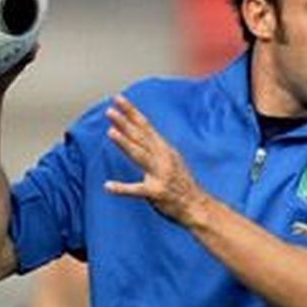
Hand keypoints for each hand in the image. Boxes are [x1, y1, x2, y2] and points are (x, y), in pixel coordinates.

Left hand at [104, 93, 205, 225]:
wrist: (197, 206)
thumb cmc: (181, 184)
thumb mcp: (171, 160)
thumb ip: (155, 148)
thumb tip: (139, 135)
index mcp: (164, 149)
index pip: (145, 126)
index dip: (132, 112)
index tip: (118, 99)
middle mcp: (163, 158)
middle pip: (141, 137)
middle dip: (125, 123)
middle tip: (110, 110)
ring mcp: (160, 175)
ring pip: (140, 156)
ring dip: (125, 143)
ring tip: (110, 132)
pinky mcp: (157, 193)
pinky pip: (137, 190)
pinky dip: (122, 188)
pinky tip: (108, 186)